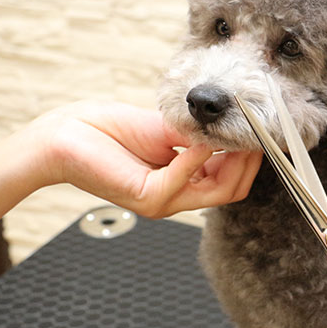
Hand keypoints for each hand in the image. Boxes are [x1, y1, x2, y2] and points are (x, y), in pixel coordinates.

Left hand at [31, 101, 262, 217]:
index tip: (259, 129)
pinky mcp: (147, 197)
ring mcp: (163, 202)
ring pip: (219, 191)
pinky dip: (196, 158)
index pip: (232, 179)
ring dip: (232, 159)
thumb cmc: (109, 129)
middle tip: (254, 131)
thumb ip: (200, 134)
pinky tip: (197, 139)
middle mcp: (176, 197)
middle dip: (249, 160)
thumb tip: (235, 126)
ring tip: (233, 132)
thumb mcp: (166, 127)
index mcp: (184, 181)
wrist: (66, 133)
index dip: (249, 156)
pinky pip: (184, 182)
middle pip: (233, 189)